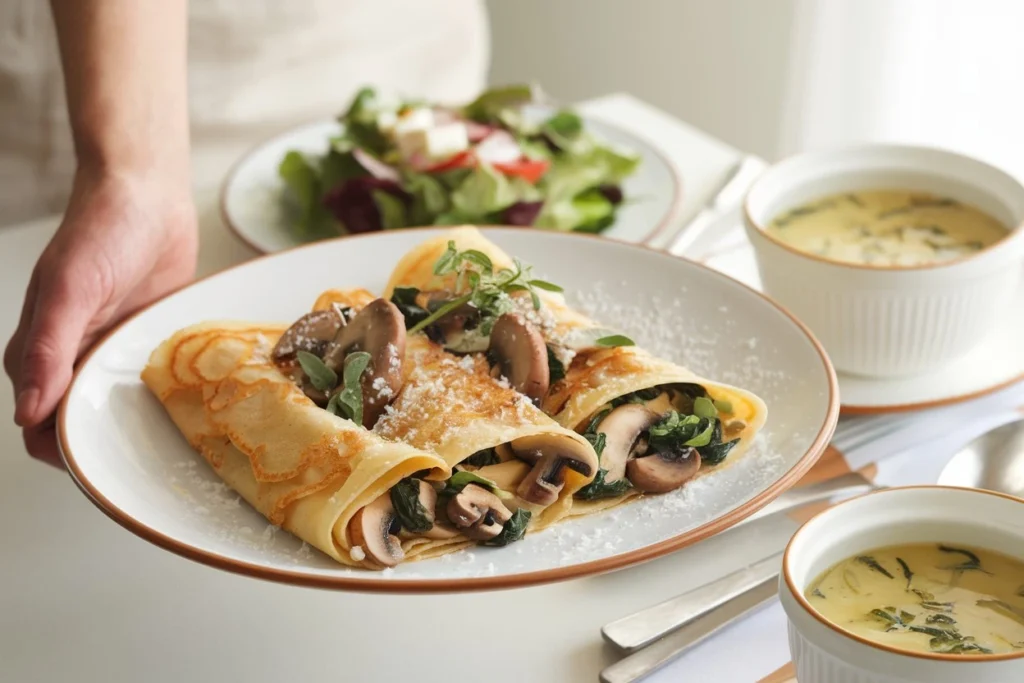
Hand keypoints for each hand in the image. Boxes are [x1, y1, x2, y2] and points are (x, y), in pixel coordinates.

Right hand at [4, 168, 196, 466]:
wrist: (147, 194)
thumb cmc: (100, 231)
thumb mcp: (70, 289)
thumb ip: (46, 348)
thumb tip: (28, 412)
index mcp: (40, 354)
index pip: (45, 429)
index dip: (70, 456)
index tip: (110, 475)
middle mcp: (75, 358)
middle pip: (87, 424)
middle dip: (113, 448)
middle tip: (158, 467)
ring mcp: (113, 350)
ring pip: (121, 406)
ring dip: (143, 425)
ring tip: (184, 448)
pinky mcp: (148, 339)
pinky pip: (154, 380)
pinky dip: (168, 397)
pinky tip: (197, 410)